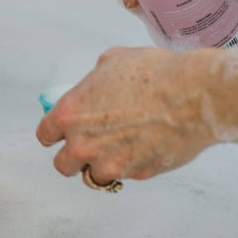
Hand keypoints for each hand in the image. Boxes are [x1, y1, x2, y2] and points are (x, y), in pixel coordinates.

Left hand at [36, 46, 222, 182]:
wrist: (192, 95)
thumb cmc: (154, 73)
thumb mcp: (113, 61)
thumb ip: (94, 81)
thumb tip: (97, 87)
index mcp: (71, 113)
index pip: (45, 135)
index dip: (53, 133)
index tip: (59, 134)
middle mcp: (84, 143)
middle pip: (63, 165)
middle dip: (73, 157)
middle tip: (88, 146)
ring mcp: (110, 163)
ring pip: (94, 176)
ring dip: (101, 166)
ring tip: (117, 150)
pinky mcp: (137, 174)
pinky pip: (126, 175)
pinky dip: (130, 166)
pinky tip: (143, 148)